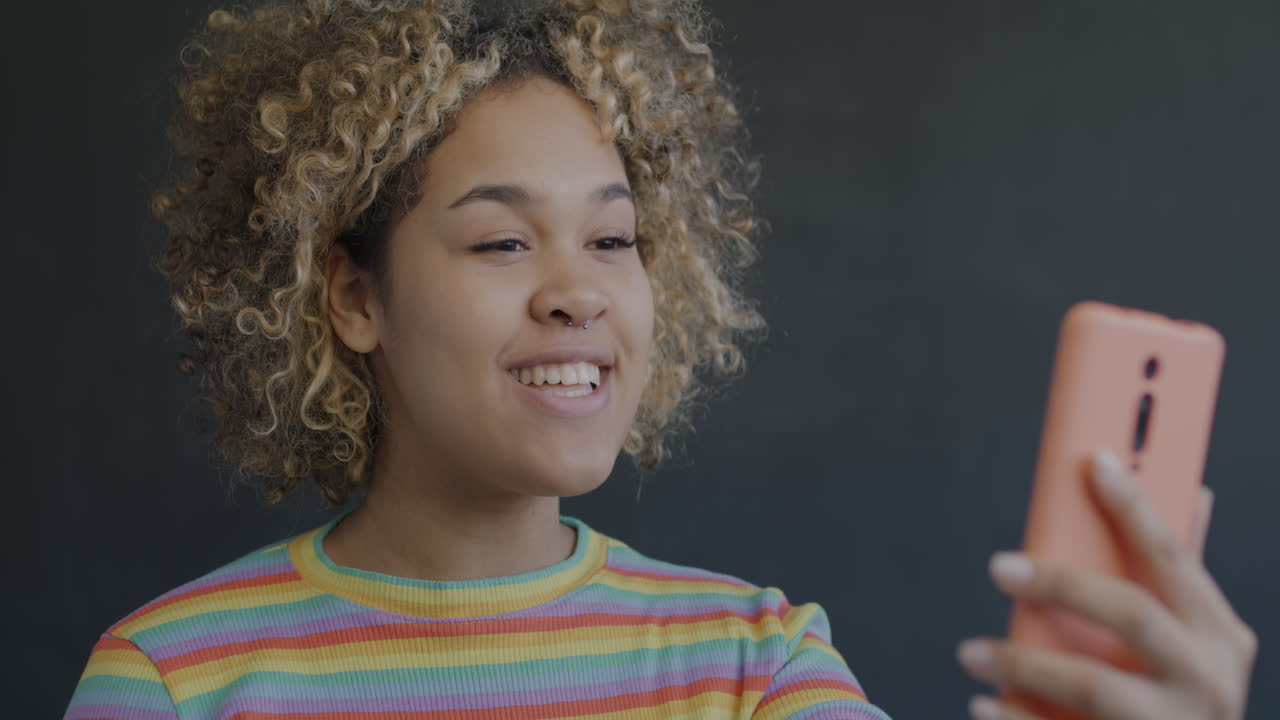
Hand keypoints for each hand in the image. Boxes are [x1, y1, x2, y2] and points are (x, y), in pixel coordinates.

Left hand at [955, 449, 1256, 718]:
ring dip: (1024, 663)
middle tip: (999, 566)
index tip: (1093, 461)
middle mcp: (1206, 679)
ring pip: (1095, 687)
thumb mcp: (1198, 638)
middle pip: (1133, 615)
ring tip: (972, 651)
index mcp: (1218, 634)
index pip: (1173, 556)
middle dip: (1063, 583)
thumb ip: (1179, 575)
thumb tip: (1195, 491)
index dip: (1135, 506)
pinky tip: (985, 704)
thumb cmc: (1179, 697)